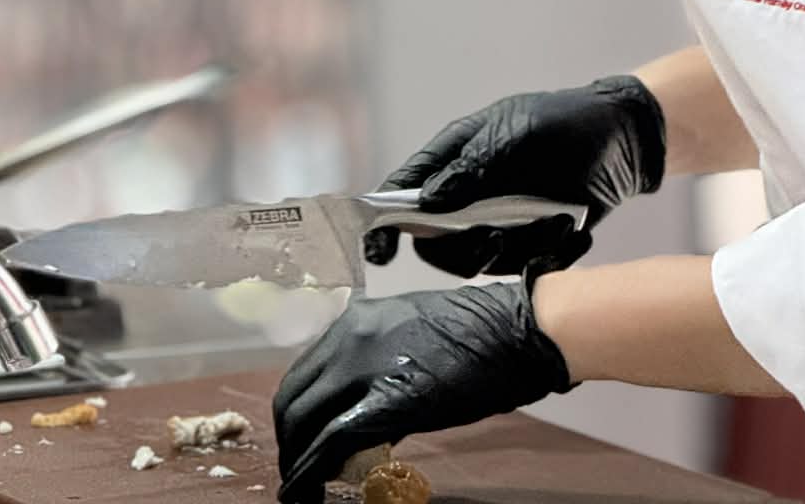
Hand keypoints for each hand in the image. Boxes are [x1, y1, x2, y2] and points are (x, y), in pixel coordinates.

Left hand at [273, 282, 569, 503]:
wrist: (514, 330)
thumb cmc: (477, 332)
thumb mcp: (410, 332)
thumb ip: (376, 360)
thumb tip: (361, 405)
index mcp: (355, 319)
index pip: (304, 371)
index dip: (296, 412)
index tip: (300, 437)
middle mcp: (349, 337)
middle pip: (294, 397)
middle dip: (290, 439)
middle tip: (297, 469)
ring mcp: (364, 366)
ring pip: (304, 420)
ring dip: (297, 459)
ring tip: (304, 486)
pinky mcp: (386, 401)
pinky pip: (331, 442)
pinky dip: (311, 471)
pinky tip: (307, 491)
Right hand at [364, 76, 664, 275]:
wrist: (624, 142)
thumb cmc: (564, 124)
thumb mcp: (517, 135)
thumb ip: (472, 168)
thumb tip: (427, 202)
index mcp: (456, 157)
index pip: (406, 191)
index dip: (385, 222)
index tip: (380, 251)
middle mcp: (470, 195)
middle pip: (436, 240)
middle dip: (462, 246)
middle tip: (495, 235)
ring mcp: (499, 222)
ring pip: (477, 260)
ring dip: (513, 249)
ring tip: (551, 222)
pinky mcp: (531, 245)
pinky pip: (522, 268)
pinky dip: (548, 252)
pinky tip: (572, 226)